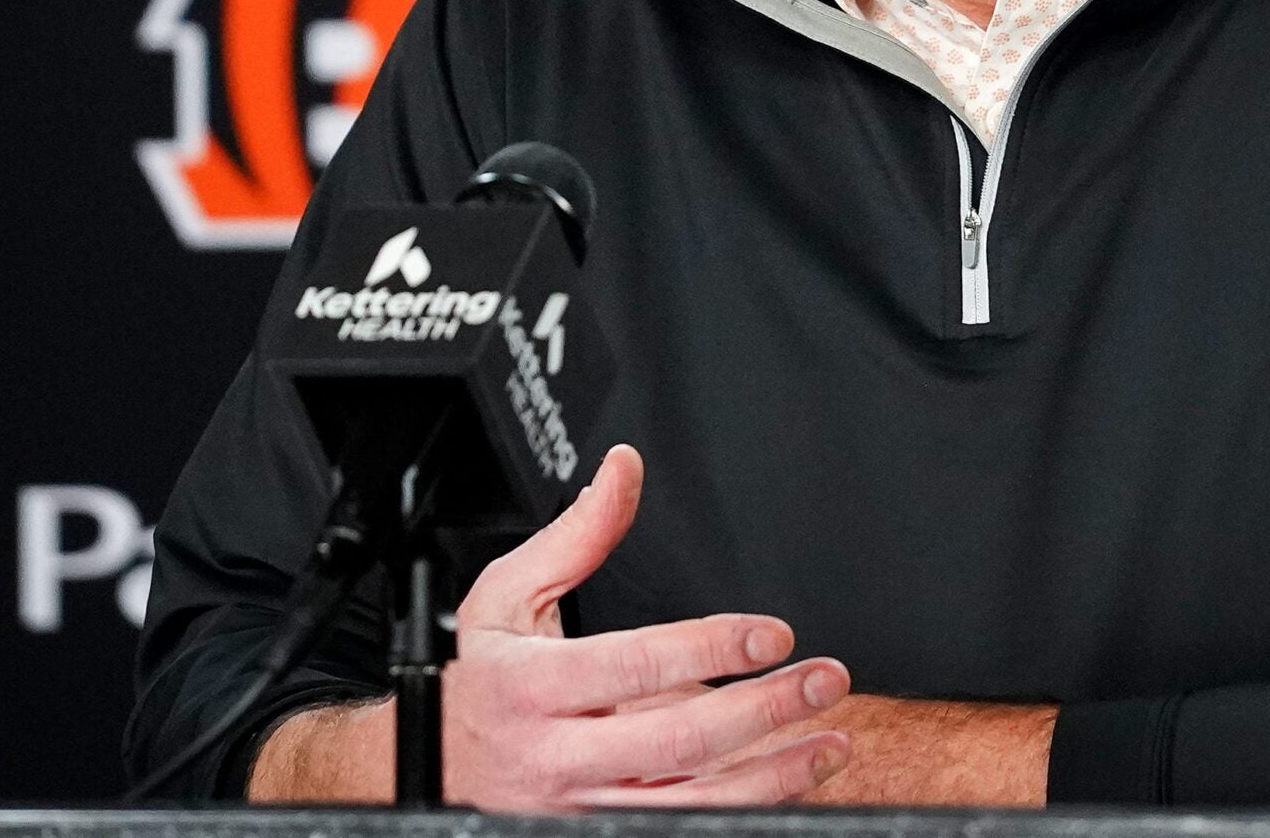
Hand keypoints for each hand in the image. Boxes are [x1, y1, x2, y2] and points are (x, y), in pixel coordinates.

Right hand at [441, 444, 851, 808]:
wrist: (439, 766)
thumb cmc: (485, 679)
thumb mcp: (507, 597)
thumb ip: (576, 535)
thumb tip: (624, 469)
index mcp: (533, 687)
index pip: (637, 665)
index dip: (712, 649)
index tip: (774, 635)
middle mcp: (558, 755)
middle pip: (678, 739)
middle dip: (765, 710)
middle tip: (824, 679)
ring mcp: (583, 805)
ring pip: (692, 800)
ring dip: (773, 774)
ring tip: (830, 741)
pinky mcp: (602, 833)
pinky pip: (685, 826)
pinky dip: (746, 807)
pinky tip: (791, 780)